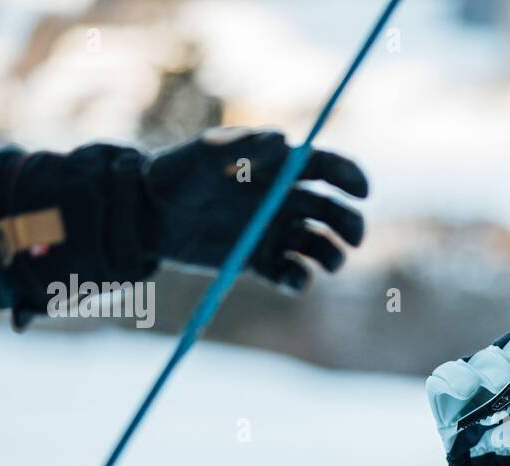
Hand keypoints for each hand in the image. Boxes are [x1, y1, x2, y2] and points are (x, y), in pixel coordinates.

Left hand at [144, 128, 368, 290]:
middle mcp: (284, 201)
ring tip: (327, 263)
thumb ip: (242, 146)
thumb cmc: (175, 174)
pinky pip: (292, 274)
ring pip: (320, 247)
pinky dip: (301, 280)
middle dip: (351, 225)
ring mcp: (274, 234)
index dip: (350, 177)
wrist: (147, 216)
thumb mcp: (203, 154)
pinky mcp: (260, 263)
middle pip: (333, 212)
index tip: (362, 191)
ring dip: (333, 256)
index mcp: (279, 170)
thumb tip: (284, 141)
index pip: (327, 169)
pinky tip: (296, 280)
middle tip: (353, 238)